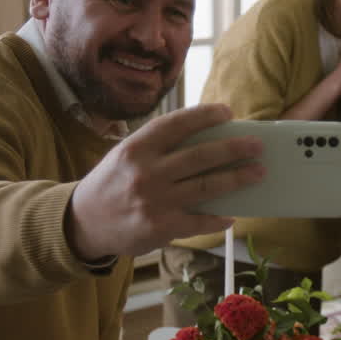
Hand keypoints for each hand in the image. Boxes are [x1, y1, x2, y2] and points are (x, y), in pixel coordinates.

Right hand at [65, 104, 265, 259]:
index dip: (205, 116)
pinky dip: (219, 219)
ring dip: (237, 178)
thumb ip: (160, 148)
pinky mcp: (161, 227)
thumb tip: (210, 141)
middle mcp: (146, 172)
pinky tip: (232, 215)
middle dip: (234, 148)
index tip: (228, 112)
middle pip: (201, 156)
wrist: (83, 222)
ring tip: (258, 172)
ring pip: (207, 186)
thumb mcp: (127, 156)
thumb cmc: (113, 183)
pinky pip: (199, 221)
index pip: (177, 124)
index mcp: (136, 148)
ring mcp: (155, 201)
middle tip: (257, 145)